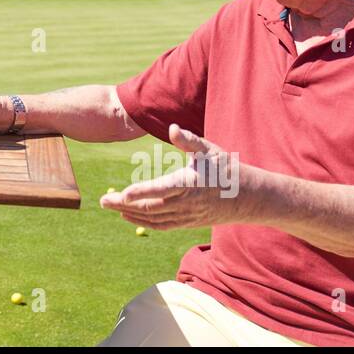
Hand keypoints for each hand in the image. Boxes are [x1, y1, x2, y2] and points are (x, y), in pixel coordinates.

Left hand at [100, 124, 247, 229]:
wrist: (251, 197)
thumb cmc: (227, 168)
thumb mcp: (210, 150)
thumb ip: (188, 140)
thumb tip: (171, 128)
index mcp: (190, 183)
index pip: (160, 189)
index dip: (140, 192)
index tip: (121, 193)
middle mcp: (187, 203)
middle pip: (150, 207)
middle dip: (124, 205)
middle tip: (102, 201)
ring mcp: (188, 215)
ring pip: (154, 218)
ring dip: (130, 214)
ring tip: (110, 206)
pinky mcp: (189, 222)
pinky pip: (162, 225)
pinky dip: (144, 222)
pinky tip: (128, 216)